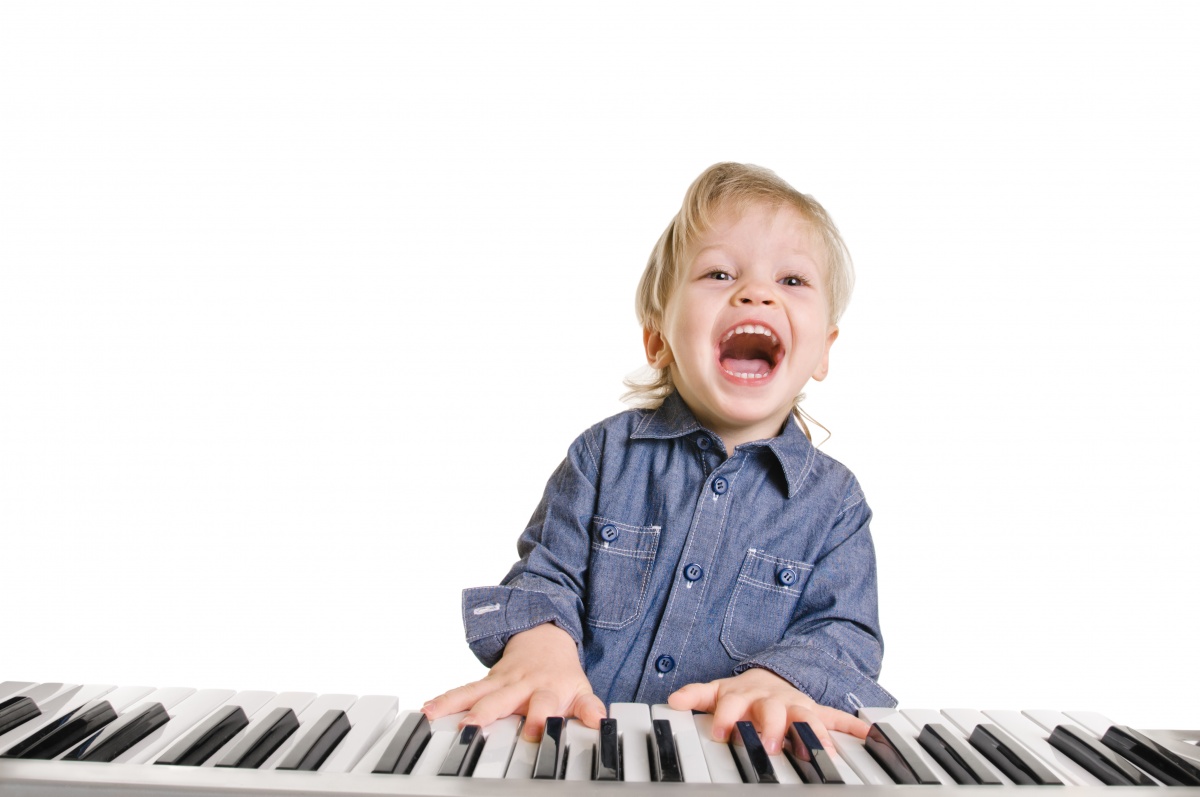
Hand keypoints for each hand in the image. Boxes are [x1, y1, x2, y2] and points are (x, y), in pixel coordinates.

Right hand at [422, 623, 605, 741]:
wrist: (546, 637)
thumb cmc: (562, 673)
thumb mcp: (581, 689)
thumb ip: (589, 708)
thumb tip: (600, 722)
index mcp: (547, 689)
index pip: (544, 705)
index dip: (540, 718)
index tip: (533, 732)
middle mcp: (521, 685)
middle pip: (502, 699)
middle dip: (485, 713)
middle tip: (469, 727)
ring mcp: (500, 682)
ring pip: (475, 693)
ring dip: (454, 704)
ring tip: (434, 715)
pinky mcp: (486, 681)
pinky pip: (463, 690)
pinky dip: (444, 699)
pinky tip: (427, 709)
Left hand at [667, 667, 868, 753]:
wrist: (770, 677)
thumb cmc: (741, 694)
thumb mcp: (715, 691)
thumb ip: (695, 695)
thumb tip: (672, 700)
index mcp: (744, 696)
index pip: (734, 705)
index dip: (727, 718)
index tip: (723, 734)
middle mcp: (771, 700)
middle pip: (772, 712)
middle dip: (771, 728)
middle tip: (770, 745)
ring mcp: (795, 706)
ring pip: (807, 716)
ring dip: (813, 732)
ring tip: (823, 750)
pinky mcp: (816, 712)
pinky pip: (837, 717)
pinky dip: (853, 725)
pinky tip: (868, 733)